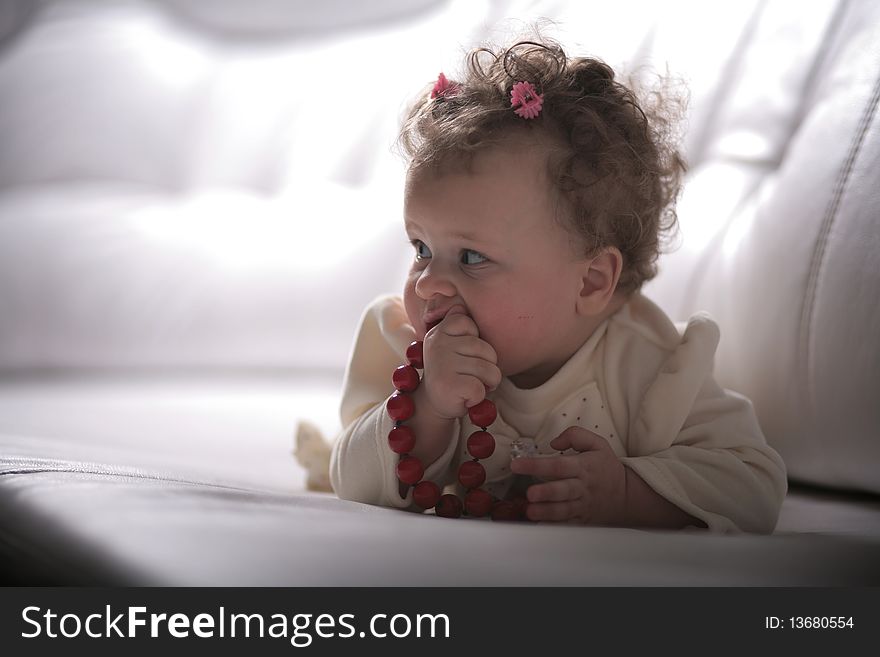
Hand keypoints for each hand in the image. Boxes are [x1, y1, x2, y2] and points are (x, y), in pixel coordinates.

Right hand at [421, 308, 501, 418]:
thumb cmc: (452, 372)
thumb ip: (459, 327)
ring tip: (468, 386)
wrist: (433, 404)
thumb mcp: (452, 344)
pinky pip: (481, 388)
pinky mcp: (450, 384)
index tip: (462, 354)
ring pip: (490, 370)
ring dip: (485, 384)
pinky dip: (478, 398)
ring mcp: (443, 363)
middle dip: (486, 367)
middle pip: (487, 350)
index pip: (469, 323)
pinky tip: (464, 397)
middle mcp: (439, 344)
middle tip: (468, 375)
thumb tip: (460, 305)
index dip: (476, 344)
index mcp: (440, 331)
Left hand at [509, 426, 627, 524]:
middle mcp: (581, 487)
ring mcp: (582, 504)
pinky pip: (567, 523)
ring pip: (563, 510)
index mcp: (583, 466)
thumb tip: (554, 443)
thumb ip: (575, 435)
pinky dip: (553, 526)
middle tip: (530, 494)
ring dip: (546, 512)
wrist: (627, 495)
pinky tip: (539, 525)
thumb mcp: (598, 443)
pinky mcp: (582, 518)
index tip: (517, 464)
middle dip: (546, 492)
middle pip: (562, 490)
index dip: (537, 465)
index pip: (558, 465)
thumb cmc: (607, 467)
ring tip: (531, 511)